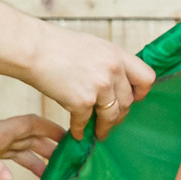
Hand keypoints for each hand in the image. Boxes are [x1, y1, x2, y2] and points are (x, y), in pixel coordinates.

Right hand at [27, 27, 155, 137]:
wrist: (34, 49)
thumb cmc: (57, 47)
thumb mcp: (93, 47)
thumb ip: (108, 64)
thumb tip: (115, 84)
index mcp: (117, 55)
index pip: (146, 78)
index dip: (140, 92)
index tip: (132, 98)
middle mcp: (113, 71)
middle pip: (128, 102)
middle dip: (120, 114)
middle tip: (111, 120)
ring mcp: (99, 87)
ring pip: (112, 116)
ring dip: (105, 127)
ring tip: (100, 133)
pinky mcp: (82, 102)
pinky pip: (86, 122)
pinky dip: (81, 130)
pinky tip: (78, 132)